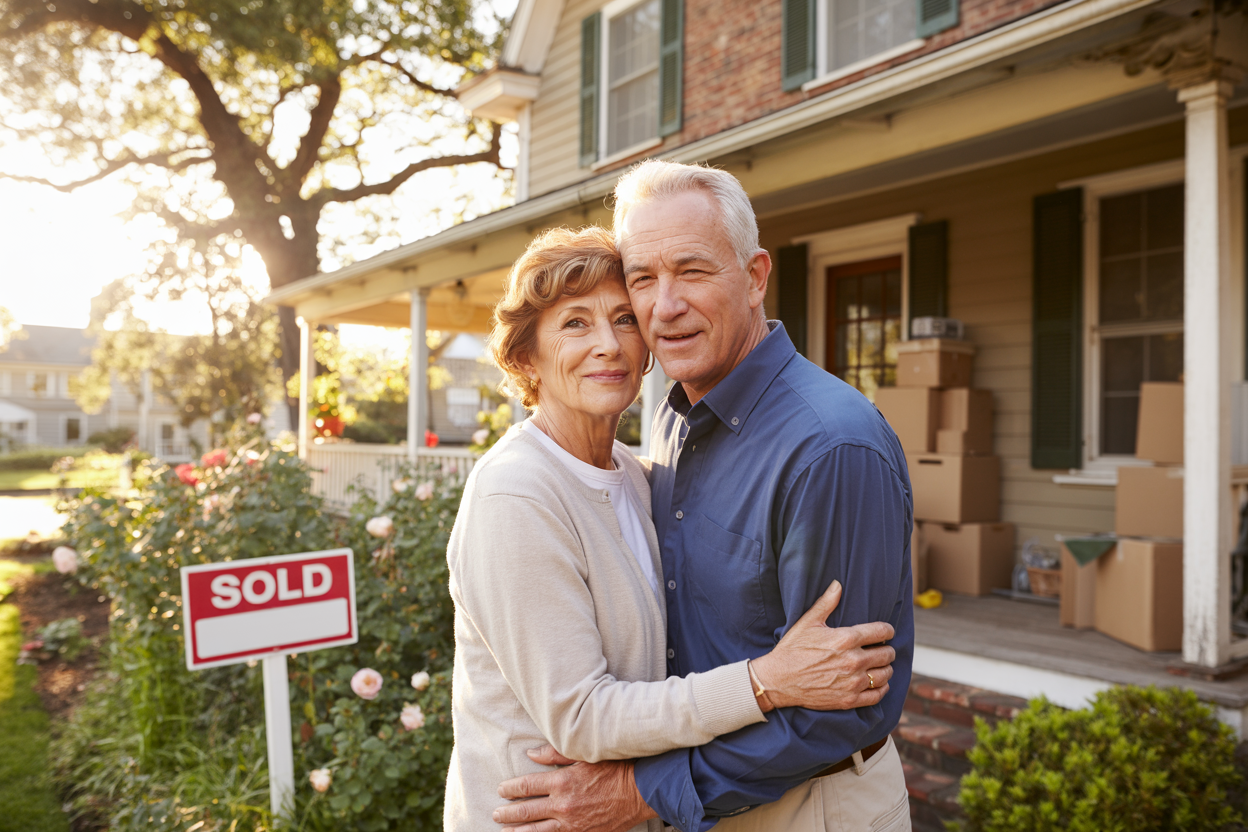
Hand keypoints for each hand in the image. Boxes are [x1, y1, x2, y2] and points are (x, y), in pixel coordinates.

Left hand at [494, 745, 657, 831]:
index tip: (501, 790)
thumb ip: (555, 755)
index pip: (526, 787)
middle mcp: (564, 805)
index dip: (510, 789)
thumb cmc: (614, 768)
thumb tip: (530, 754)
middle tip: (496, 814)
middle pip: (527, 811)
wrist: (641, 791)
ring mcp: (573, 824)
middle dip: (508, 813)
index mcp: (562, 782)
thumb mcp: (584, 755)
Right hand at [750, 580, 894, 710]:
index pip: (882, 632)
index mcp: (846, 639)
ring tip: (879, 666)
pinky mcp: (849, 700)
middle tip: (881, 649)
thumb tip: (837, 584)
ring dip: (885, 669)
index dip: (887, 630)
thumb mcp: (808, 622)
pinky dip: (881, 689)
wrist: (778, 680)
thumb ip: (826, 603)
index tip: (886, 632)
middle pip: (887, 654)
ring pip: (885, 675)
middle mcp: (853, 661)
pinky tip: (876, 684)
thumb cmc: (792, 649)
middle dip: (887, 649)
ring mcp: (853, 682)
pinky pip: (877, 696)